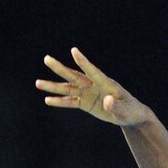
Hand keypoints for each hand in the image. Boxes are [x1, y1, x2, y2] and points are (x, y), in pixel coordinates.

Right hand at [35, 47, 150, 126]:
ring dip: (54, 86)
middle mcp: (94, 85)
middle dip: (61, 69)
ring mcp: (88, 93)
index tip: (74, 51)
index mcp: (106, 83)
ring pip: (69, 88)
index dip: (84, 62)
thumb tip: (107, 101)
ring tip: (38, 83)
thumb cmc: (130, 110)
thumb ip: (116, 107)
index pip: (93, 71)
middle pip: (75, 76)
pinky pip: (71, 102)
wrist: (129, 115)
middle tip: (46, 59)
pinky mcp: (86, 103)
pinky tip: (47, 100)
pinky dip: (60, 102)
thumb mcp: (126, 111)